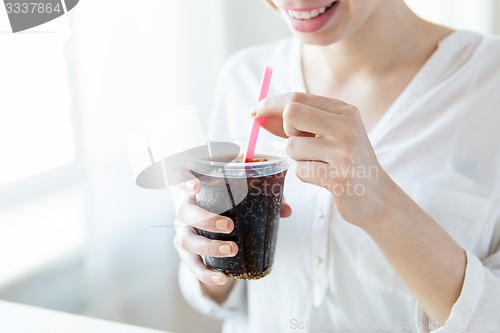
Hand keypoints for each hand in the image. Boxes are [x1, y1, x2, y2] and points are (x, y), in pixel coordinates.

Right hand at [172, 169, 291, 285]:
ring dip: (208, 247)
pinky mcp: (187, 253)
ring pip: (185, 240)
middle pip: (184, 212)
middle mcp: (184, 209)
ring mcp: (183, 232)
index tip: (197, 185)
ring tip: (232, 250)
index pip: (180, 177)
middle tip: (229, 226)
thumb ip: (261, 197)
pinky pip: (192, 264)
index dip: (184, 180)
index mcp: (195, 189)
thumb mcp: (240, 195)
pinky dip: (205, 274)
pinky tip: (221, 278)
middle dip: (205, 219)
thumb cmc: (226, 203)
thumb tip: (286, 210)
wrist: (210, 223)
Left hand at [251, 92, 392, 226]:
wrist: (377, 196)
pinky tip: (325, 179)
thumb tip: (259, 113)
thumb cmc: (346, 161)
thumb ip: (299, 122)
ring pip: (292, 147)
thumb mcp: (329, 133)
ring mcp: (345, 151)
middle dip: (285, 130)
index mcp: (344, 110)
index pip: (297, 97)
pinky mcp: (340, 177)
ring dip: (298, 159)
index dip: (270, 104)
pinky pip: (300, 171)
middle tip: (300, 143)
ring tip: (320, 165)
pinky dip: (306, 176)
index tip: (254, 111)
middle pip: (291, 113)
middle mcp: (347, 126)